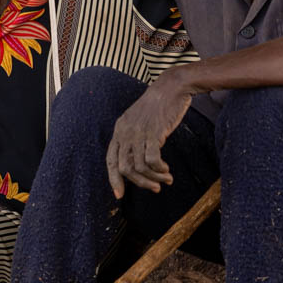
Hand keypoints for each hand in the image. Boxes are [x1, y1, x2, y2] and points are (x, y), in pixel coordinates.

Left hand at [105, 77, 193, 197]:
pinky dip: (159, 170)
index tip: (120, 195)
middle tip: (155, 189)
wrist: (171, 87)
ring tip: (167, 180)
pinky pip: (152, 160)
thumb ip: (134, 138)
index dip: (114, 180)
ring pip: (140, 167)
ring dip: (154, 178)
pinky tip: (166, 170)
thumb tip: (137, 164)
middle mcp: (125, 132)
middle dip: (140, 183)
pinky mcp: (154, 132)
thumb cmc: (158, 106)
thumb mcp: (139, 121)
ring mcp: (138, 132)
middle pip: (125, 168)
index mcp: (119, 130)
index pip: (111, 160)